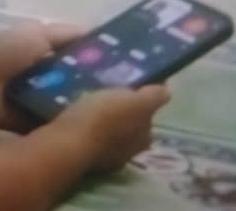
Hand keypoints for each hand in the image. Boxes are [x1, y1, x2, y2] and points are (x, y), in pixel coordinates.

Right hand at [55, 85, 170, 173]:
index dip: (140, 95)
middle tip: (107, 86)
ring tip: (90, 96)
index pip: (148, 111)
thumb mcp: (134, 101)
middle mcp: (131, 149)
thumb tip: (167, 91)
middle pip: (131, 121)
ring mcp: (108, 155)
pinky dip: (91, 125)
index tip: (128, 80)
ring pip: (112, 128)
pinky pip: (93, 134)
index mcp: (145, 135)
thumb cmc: (104, 118)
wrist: (68, 142)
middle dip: (123, 107)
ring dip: (105, 116)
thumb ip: (153, 96)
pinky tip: (80, 115)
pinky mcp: (87, 155)